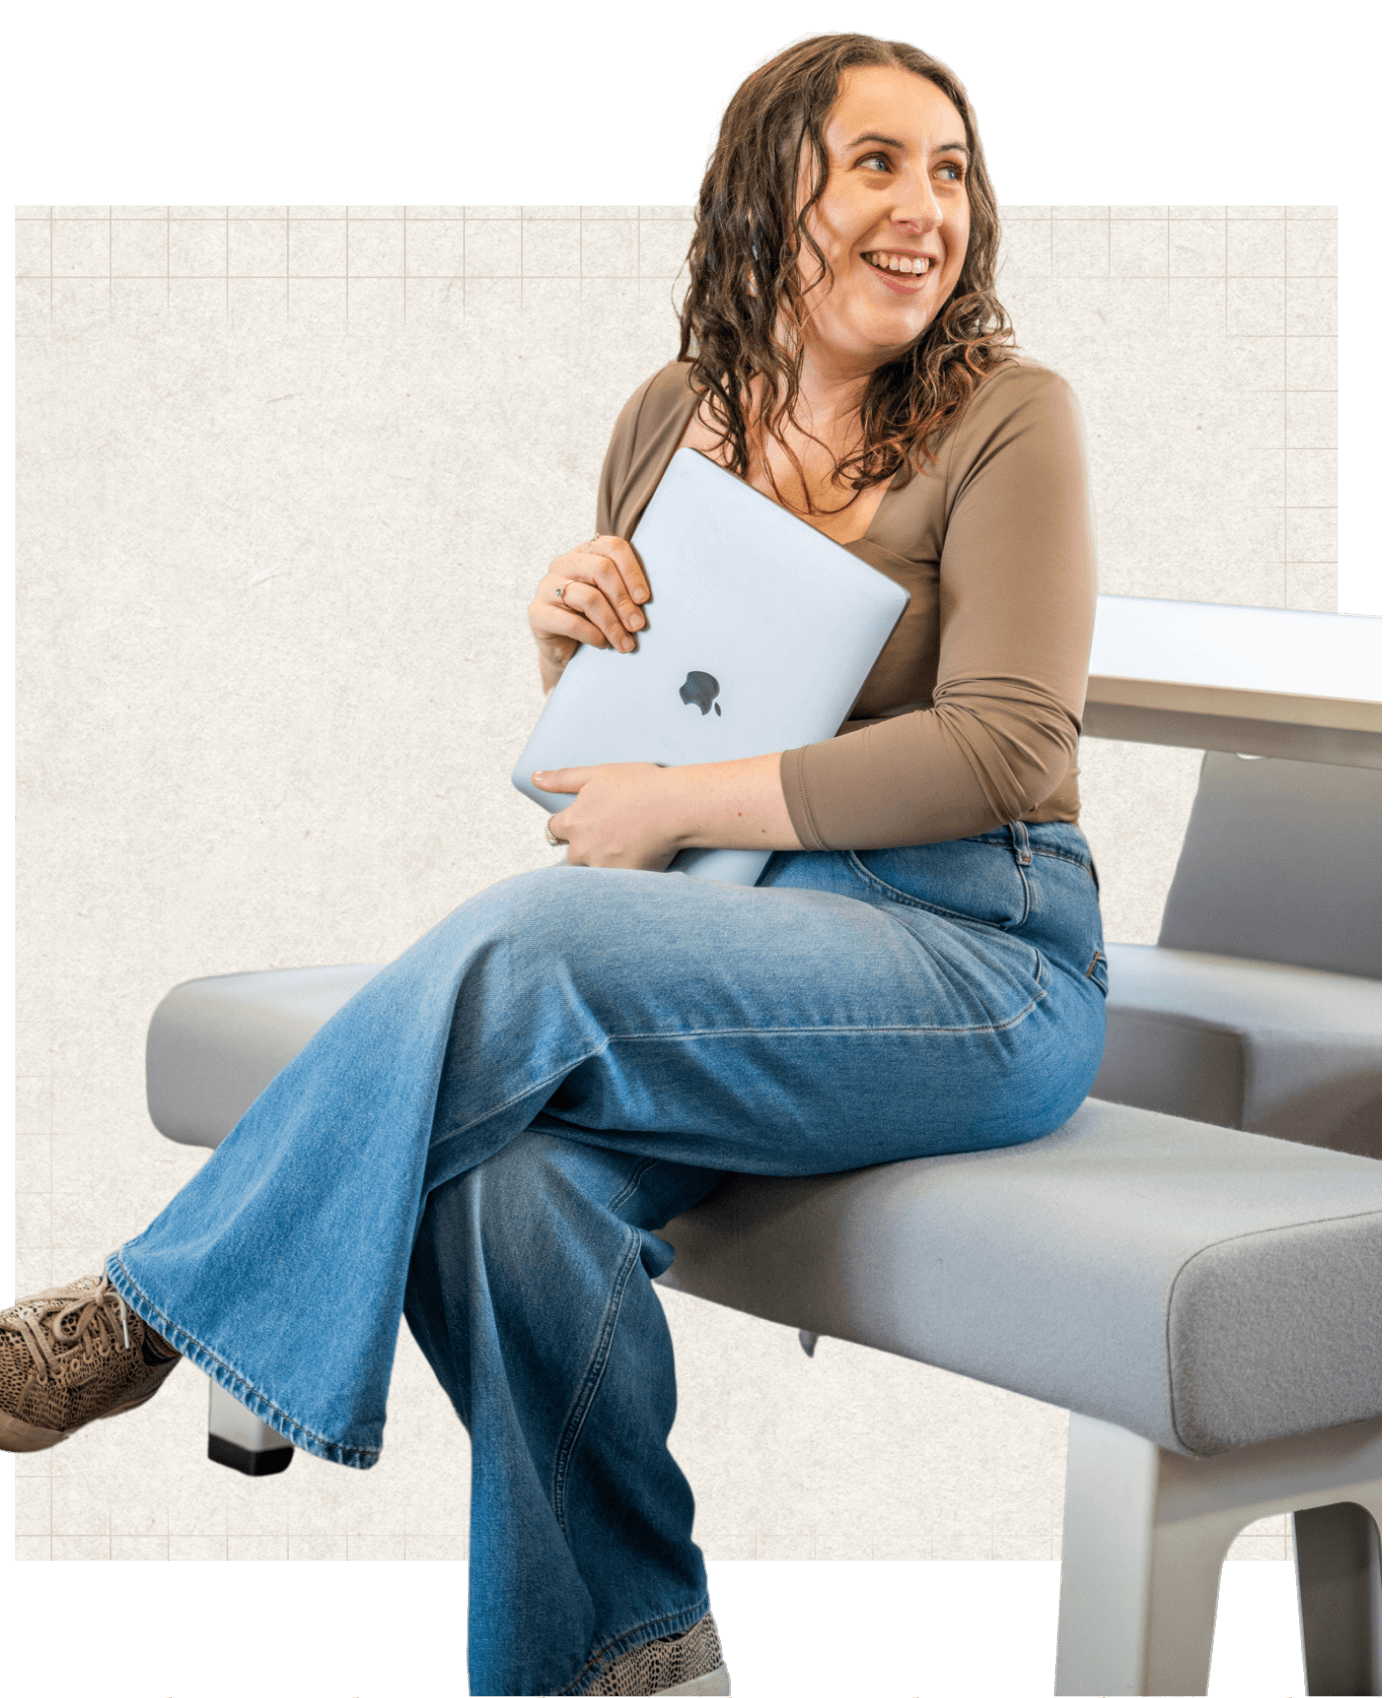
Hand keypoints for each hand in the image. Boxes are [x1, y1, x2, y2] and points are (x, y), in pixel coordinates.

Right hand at [529, 535, 650, 690]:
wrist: (567, 650)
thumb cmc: (596, 620)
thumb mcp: (613, 600)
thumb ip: (627, 588)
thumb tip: (649, 597)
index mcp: (585, 553)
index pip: (612, 547)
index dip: (632, 571)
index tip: (644, 599)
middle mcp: (563, 564)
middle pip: (601, 569)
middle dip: (624, 601)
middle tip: (638, 625)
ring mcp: (547, 587)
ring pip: (588, 597)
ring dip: (612, 624)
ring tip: (625, 643)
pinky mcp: (537, 613)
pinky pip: (571, 622)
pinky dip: (593, 635)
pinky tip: (603, 644)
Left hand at [532, 763, 678, 870]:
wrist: (674, 805)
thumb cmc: (640, 785)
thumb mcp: (597, 774)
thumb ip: (563, 778)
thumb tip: (535, 778)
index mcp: (573, 822)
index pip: (554, 830)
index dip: (569, 826)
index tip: (587, 823)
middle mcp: (582, 848)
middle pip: (574, 855)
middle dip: (588, 847)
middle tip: (615, 834)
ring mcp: (602, 867)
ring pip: (596, 869)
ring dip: (606, 861)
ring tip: (631, 845)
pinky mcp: (623, 881)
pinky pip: (618, 882)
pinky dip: (627, 873)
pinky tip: (643, 856)